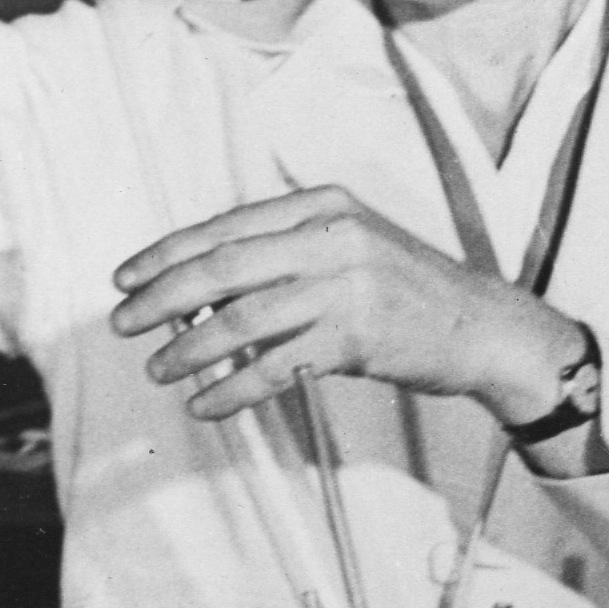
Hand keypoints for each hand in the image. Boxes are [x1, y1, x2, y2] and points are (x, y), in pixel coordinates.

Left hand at [111, 187, 578, 424]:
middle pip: (223, 266)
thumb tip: (203, 285)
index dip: (167, 253)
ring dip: (189, 349)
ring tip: (159, 369)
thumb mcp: (351, 246)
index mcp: (323, 205)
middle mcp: (332, 237)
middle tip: (124, 322)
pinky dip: (232, 388)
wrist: (484, 327)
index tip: (127, 277)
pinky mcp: (355, 337)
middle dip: (162, 297)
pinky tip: (207, 402)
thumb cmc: (411, 291)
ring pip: (242, 318)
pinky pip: (273, 367)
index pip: (226, 226)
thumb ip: (287, 253)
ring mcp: (346, 286)